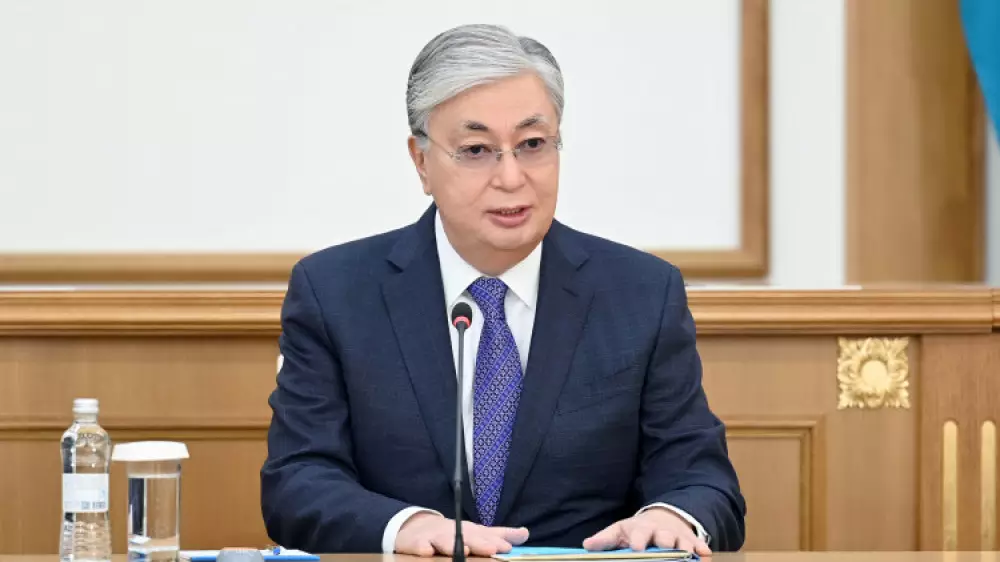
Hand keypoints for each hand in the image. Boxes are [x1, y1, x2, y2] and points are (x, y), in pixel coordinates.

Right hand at [395, 512, 529, 556]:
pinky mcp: (416, 542)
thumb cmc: (452, 533)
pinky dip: (422, 547)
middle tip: (491, 549)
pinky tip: (427, 552)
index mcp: (469, 530)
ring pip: (443, 540)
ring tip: (464, 551)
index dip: (494, 541)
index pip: (483, 535)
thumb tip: (525, 533)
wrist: (417, 528)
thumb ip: (499, 535)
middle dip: (479, 543)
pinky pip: (419, 545)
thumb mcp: (476, 533)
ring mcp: (434, 536)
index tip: (505, 548)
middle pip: (466, 536)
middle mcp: (453, 531)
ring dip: (452, 544)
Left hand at [583, 508, 710, 556]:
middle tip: (665, 548)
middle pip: (663, 536)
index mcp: (640, 529)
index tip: (636, 548)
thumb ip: (604, 540)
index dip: (638, 541)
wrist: (661, 518)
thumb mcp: (619, 531)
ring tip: (686, 554)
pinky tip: (704, 555)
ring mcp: (676, 535)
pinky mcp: (689, 540)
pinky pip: (697, 543)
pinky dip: (701, 548)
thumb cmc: (636, 530)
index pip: (638, 534)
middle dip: (664, 542)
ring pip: (682, 541)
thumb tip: (587, 545)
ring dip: (684, 547)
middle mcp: (659, 532)